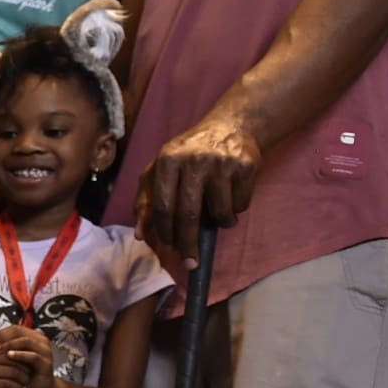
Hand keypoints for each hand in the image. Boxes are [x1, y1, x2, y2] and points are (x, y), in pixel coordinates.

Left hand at [0, 324, 57, 387]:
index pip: (15, 328)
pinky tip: (9, 356)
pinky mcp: (46, 362)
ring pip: (27, 341)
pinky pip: (33, 356)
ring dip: (10, 344)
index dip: (0, 334)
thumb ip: (3, 349)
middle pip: (20, 332)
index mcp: (34, 336)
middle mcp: (41, 341)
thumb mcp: (13, 358)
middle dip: (4, 338)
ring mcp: (45, 351)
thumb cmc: (26, 372)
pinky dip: (20, 355)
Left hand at [137, 115, 262, 265]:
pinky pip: (240, 204)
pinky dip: (236, 210)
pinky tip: (231, 196)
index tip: (170, 248)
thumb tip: (141, 236)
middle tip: (191, 261)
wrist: (230, 126)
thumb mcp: (161, 170)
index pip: (162, 205)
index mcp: (167, 159)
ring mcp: (222, 162)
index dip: (165, 231)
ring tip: (219, 216)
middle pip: (189, 214)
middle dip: (189, 243)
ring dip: (220, 224)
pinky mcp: (245, 166)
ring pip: (220, 213)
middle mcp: (194, 159)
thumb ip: (147, 202)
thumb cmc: (188, 155)